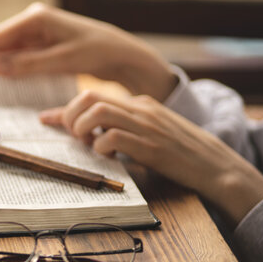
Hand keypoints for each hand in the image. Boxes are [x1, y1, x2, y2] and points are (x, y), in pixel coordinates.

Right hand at [0, 3, 176, 101]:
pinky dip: (8, 67)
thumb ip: (29, 64)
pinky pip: (20, 56)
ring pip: (7, 49)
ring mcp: (38, 32)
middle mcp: (34, 21)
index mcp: (37, 18)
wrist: (120, 54)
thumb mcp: (63, 60)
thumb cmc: (96, 52)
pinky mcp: (44, 44)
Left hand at [40, 91, 262, 225]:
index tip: (46, 119)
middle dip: (71, 115)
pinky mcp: (150, 145)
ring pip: (98, 111)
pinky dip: (102, 146)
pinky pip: (114, 136)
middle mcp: (140, 109)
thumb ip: (124, 128)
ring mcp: (146, 125)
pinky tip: (107, 155)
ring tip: (89, 143)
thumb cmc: (180, 152)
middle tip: (75, 136)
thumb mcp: (151, 133)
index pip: (93, 96)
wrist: (215, 165)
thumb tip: (93, 135)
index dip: (65, 109)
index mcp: (139, 104)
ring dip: (83, 128)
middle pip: (90, 97)